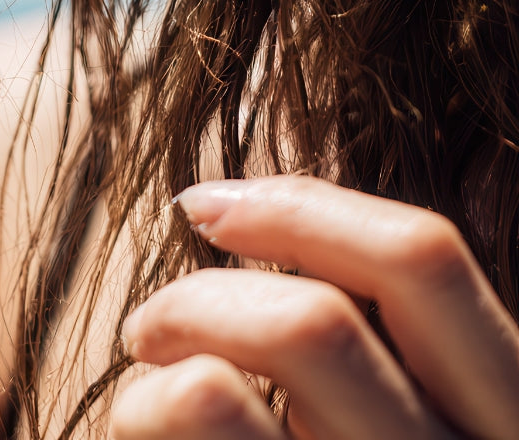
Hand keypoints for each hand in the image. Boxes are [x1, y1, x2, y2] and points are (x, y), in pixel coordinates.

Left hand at [112, 176, 518, 438]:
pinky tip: (140, 424)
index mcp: (499, 417)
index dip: (305, 206)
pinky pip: (201, 419)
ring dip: (163, 354)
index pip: (427, 258)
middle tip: (148, 321)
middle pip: (317, 322)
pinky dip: (144, 412)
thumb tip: (256, 211)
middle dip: (202, 295)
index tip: (205, 203)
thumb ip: (370, 346)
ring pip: (229, 385)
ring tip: (140, 375)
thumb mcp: (394, 414)